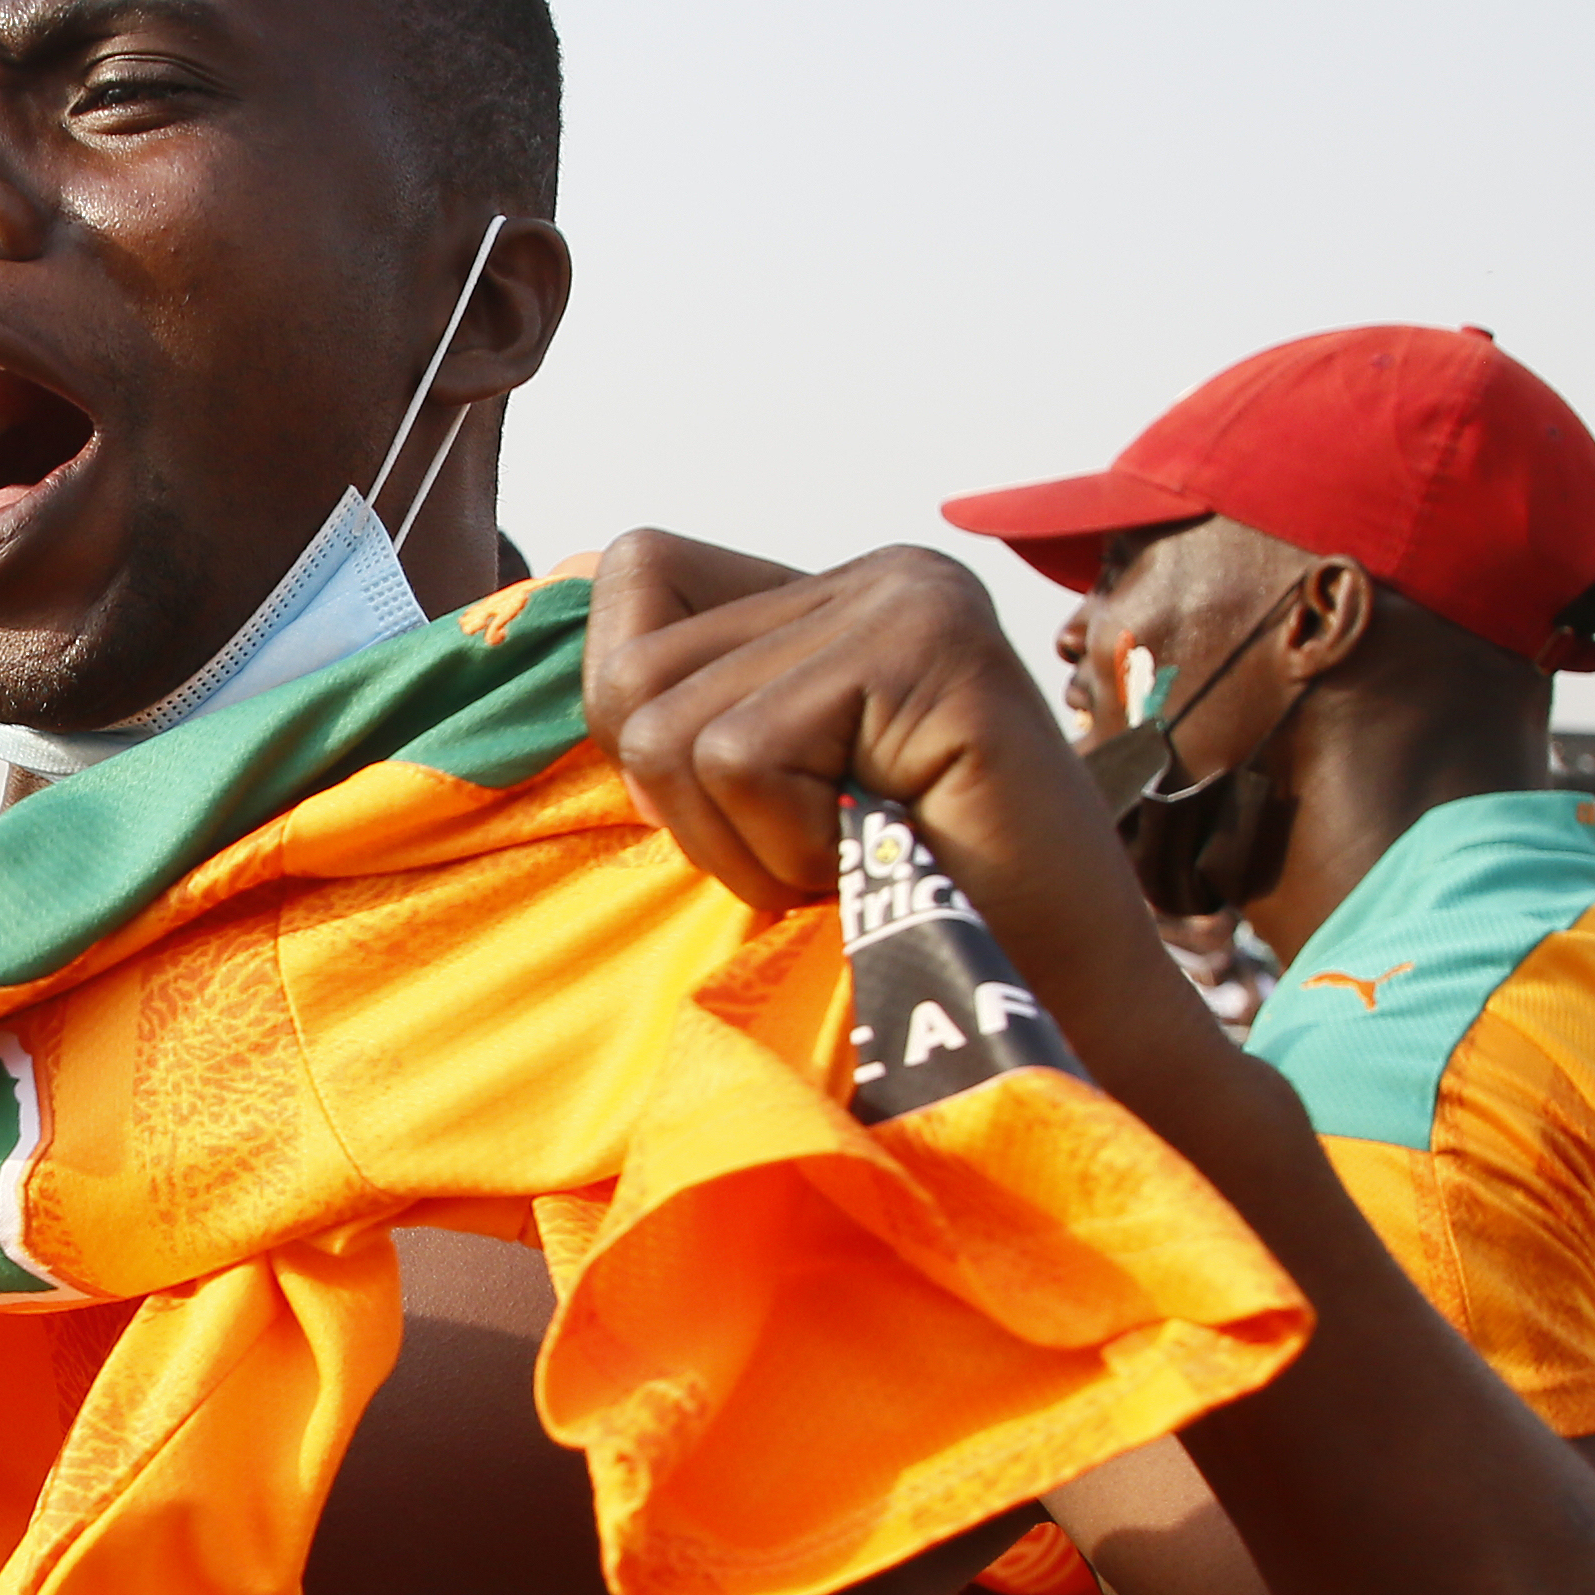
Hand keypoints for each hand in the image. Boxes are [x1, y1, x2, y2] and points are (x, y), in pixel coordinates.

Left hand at [580, 532, 1195, 1068]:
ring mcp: (907, 598)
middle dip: (688, 810)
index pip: (635, 578)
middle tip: (810, 858)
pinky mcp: (929, 647)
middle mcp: (875, 574)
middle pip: (631, 670)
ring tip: (850, 861)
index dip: (635, 713)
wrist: (1053, 1020)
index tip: (738, 808)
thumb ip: (678, 724)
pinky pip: (742, 752)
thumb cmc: (900, 932)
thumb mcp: (759, 813)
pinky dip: (786, 846)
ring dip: (742, 842)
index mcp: (829, 597)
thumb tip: (541, 629)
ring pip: (671, 724)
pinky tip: (879, 861)